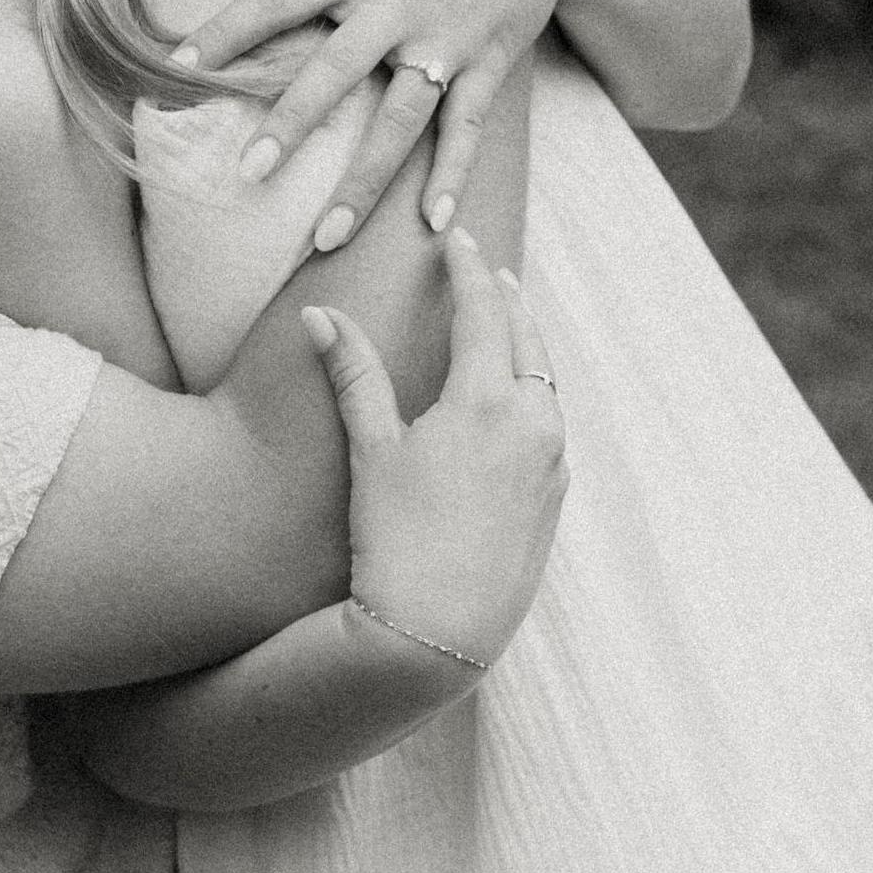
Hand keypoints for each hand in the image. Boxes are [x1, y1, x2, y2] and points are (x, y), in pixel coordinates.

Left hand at [179, 0, 597, 237]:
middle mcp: (394, 5)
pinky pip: (467, 128)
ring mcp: (444, 40)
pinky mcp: (487, 63)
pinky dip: (452, 175)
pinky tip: (432, 225)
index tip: (176, 66)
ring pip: (398, 120)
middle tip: (248, 173)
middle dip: (292, 123)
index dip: (225, 31)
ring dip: (363, 182)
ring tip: (324, 237)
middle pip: (334, 71)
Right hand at [306, 234, 564, 676]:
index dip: (467, 270)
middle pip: (529, 340)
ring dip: (527, 346)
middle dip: (507, 300)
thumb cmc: (397, 538)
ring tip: (508, 326)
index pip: (484, 312)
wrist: (438, 633)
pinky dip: (536, 394)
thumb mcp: (371, 449)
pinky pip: (552, 425)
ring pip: (547, 384)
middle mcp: (535, 426)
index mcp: (490, 401)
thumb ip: (353, 375)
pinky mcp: (554, 500)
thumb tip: (318, 315)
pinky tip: (518, 401)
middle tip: (490, 270)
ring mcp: (552, 465)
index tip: (455, 240)